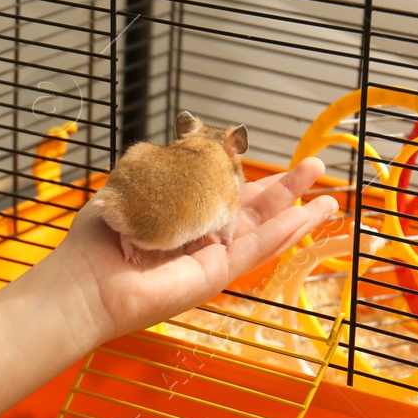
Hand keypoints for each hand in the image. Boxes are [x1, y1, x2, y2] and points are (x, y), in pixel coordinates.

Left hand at [45, 156, 339, 344]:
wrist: (86, 281)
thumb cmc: (98, 238)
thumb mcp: (138, 188)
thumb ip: (170, 169)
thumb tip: (192, 136)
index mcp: (181, 214)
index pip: (223, 190)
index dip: (248, 171)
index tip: (267, 151)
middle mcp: (199, 237)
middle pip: (253, 210)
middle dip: (286, 189)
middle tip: (316, 167)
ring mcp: (209, 258)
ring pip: (264, 233)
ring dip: (298, 215)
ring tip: (331, 199)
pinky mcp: (213, 277)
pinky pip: (253, 252)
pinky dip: (281, 234)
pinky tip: (306, 217)